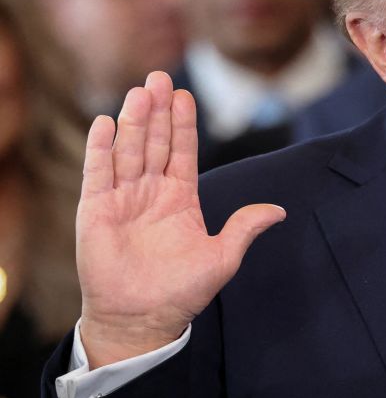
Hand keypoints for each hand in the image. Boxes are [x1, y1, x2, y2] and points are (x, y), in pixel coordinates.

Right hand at [76, 71, 285, 367]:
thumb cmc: (181, 292)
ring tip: (140, 91)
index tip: (185, 94)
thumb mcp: (222, 257)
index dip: (182, 123)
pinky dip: (100, 148)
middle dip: (157, 111)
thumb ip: (245, 228)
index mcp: (180, 199)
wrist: (143, 319)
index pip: (182, 151)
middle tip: (160, 78)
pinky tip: (105, 122)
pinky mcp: (95, 211)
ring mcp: (122, 200)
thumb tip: (279, 211)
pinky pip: (97, 173)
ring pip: (128, 151)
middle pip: (153, 142)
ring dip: (133, 121)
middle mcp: (150, 193)